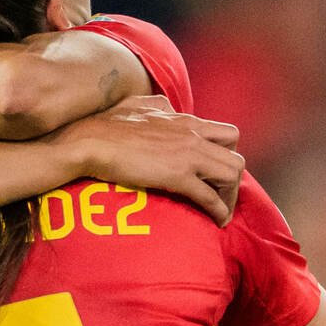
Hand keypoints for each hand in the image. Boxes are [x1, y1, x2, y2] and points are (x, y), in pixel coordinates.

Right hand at [52, 96, 243, 223]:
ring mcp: (187, 155)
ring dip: (230, 195)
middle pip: (236, 156)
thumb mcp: (138, 104)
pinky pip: (210, 196)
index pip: (227, 135)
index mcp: (184, 119)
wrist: (89, 141)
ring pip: (232, 174)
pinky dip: (219, 210)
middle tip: (220, 195)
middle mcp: (192, 134)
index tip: (216, 173)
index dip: (227, 157)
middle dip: (233, 179)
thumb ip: (158, 105)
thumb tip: (166, 107)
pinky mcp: (178, 176)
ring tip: (221, 210)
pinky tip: (217, 220)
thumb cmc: (104, 124)